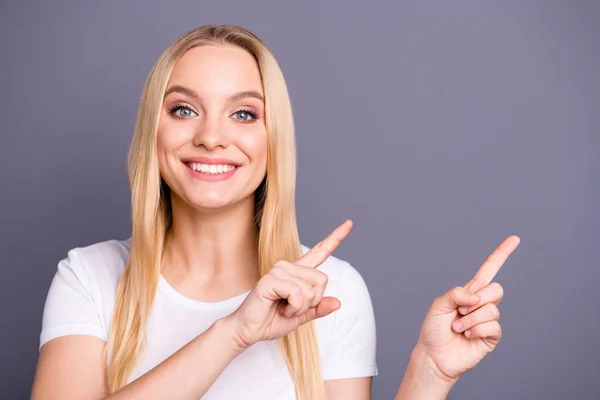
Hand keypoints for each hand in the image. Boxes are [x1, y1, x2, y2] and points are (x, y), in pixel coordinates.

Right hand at [227, 220, 352, 348]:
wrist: (249, 331)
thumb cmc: (271, 321)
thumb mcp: (301, 316)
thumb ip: (318, 308)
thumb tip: (338, 302)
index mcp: (298, 273)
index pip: (319, 252)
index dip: (335, 238)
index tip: (349, 223)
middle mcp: (288, 267)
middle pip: (322, 280)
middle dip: (313, 301)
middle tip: (293, 308)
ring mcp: (279, 270)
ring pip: (310, 290)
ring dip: (301, 307)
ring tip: (284, 308)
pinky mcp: (270, 279)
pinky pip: (298, 294)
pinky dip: (294, 308)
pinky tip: (280, 308)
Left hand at [415, 235, 520, 382]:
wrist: (434, 355)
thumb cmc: (434, 330)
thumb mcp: (438, 305)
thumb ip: (456, 294)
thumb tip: (476, 297)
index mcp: (470, 292)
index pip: (489, 270)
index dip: (501, 254)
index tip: (515, 238)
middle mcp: (482, 304)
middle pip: (496, 289)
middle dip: (477, 300)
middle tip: (460, 312)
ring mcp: (488, 320)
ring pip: (491, 309)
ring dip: (469, 319)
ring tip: (457, 327)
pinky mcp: (491, 336)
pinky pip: (493, 326)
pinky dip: (475, 330)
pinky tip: (466, 336)